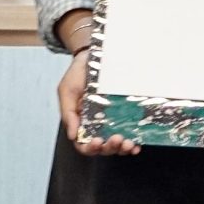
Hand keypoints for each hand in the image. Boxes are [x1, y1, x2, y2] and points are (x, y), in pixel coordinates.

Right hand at [56, 32, 135, 156]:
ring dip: (122, 148)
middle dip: (110, 148)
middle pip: (102, 148)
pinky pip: (128, 133)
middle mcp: (96, 125)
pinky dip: (133, 143)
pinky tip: (137, 143)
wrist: (93, 55)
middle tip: (117, 139)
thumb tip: (73, 135)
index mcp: (80, 122)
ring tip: (128, 143)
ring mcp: (111, 122)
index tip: (97, 141)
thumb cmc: (78, 73)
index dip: (90, 148)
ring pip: (116, 144)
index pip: (83, 144)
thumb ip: (68, 112)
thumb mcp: (67, 90)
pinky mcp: (124, 115)